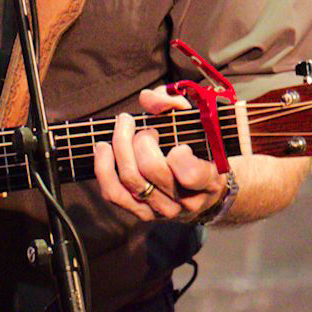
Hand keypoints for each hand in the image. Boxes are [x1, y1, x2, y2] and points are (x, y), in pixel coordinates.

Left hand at [93, 88, 226, 222]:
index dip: (179, 155)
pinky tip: (103, 148)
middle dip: (142, 140)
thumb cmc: (197, 148)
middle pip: (151, 169)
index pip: (190, 175)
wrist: (201, 189)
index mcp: (207, 180)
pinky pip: (114, 193)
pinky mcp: (141, 213)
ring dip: (120, 147)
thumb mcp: (196, 122)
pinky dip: (103, 168)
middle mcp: (185, 201)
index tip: (178, 144)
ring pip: (130, 179)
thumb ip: (174, 103)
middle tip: (145, 129)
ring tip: (123, 128)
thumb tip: (148, 99)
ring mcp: (162, 210)